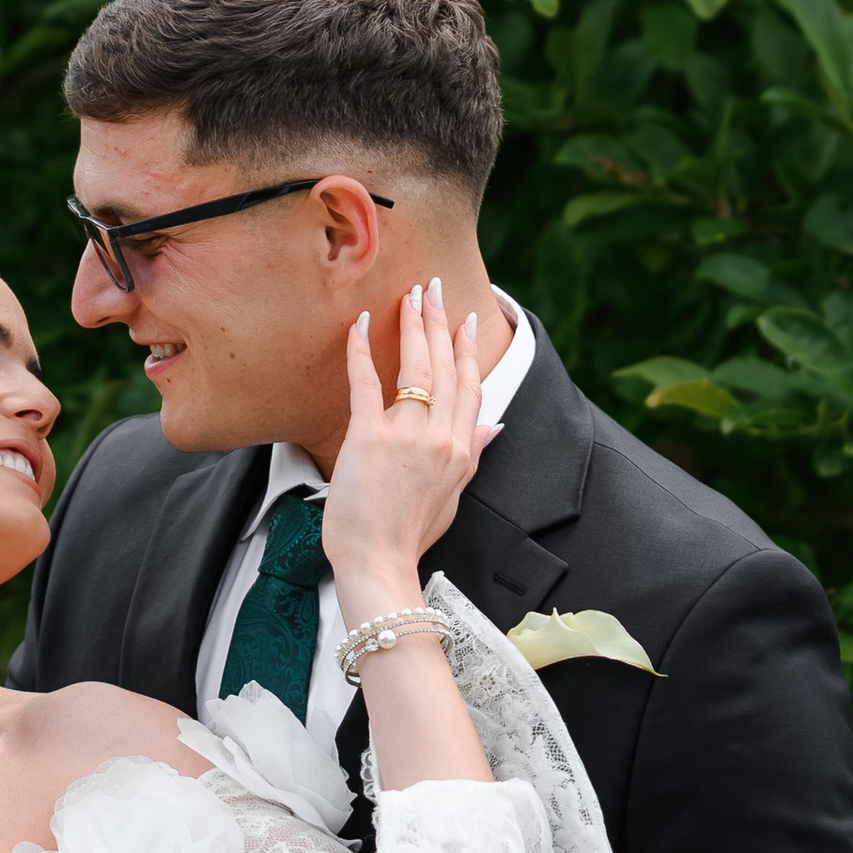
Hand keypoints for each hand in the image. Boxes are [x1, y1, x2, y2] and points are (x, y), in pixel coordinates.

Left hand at [317, 281, 491, 612]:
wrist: (378, 564)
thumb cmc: (410, 535)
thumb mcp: (454, 496)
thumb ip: (472, 454)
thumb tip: (493, 426)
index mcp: (462, 450)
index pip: (470, 386)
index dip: (468, 349)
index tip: (466, 319)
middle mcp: (440, 437)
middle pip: (445, 367)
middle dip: (440, 322)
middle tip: (433, 289)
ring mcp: (406, 434)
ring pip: (415, 367)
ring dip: (412, 326)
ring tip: (409, 296)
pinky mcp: (368, 437)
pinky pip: (366, 383)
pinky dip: (362, 351)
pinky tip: (359, 325)